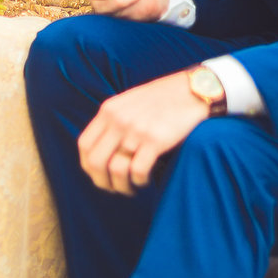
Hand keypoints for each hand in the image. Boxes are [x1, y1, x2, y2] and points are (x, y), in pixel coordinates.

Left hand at [78, 70, 210, 193]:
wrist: (193, 89)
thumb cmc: (164, 99)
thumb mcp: (131, 101)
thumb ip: (114, 120)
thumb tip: (101, 149)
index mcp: (109, 110)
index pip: (84, 145)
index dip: (88, 166)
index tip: (99, 175)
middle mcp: (118, 119)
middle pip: (95, 162)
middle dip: (102, 182)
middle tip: (114, 188)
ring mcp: (136, 130)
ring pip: (116, 170)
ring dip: (122, 185)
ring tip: (131, 187)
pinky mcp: (155, 140)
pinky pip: (137, 171)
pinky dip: (139, 181)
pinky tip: (145, 179)